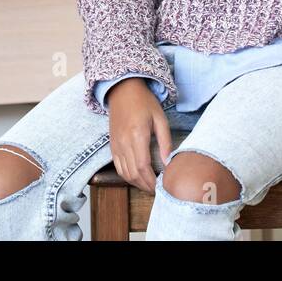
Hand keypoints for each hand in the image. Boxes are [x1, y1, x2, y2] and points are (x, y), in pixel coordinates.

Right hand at [107, 78, 173, 193]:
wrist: (122, 90)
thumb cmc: (144, 102)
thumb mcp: (160, 118)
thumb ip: (165, 142)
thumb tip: (169, 163)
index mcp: (137, 135)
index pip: (143, 166)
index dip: (152, 181)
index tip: (162, 187)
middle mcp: (123, 142)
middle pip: (133, 173)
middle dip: (146, 186)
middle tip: (159, 190)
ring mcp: (116, 145)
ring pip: (124, 173)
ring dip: (137, 183)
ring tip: (150, 186)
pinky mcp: (112, 145)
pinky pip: (118, 167)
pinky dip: (128, 176)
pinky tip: (138, 177)